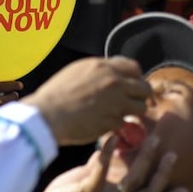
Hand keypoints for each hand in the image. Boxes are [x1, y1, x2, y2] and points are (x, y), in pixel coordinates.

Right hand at [0, 81, 22, 116]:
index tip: (20, 85)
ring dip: (10, 103)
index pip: (0, 87)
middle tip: (16, 93)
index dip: (12, 86)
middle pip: (4, 100)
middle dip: (13, 96)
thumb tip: (12, 84)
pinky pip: (0, 114)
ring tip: (13, 98)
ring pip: (4, 108)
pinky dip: (5, 109)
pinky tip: (7, 106)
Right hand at [21, 56, 150, 144]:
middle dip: (139, 96)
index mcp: (104, 67)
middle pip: (144, 88)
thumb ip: (98, 70)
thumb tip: (112, 73)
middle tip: (130, 102)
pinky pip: (124, 122)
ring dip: (132, 112)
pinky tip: (102, 123)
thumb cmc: (56, 93)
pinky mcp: (113, 121)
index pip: (134, 68)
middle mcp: (114, 82)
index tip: (131, 85)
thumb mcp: (77, 71)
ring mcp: (116, 102)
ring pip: (141, 107)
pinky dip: (116, 124)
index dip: (135, 78)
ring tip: (118, 114)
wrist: (48, 114)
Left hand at [37, 134, 187, 191]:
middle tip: (171, 152)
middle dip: (163, 172)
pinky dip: (108, 153)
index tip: (185, 190)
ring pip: (134, 181)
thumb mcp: (94, 184)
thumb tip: (116, 146)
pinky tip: (111, 137)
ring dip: (145, 159)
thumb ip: (106, 169)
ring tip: (152, 139)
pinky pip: (102, 172)